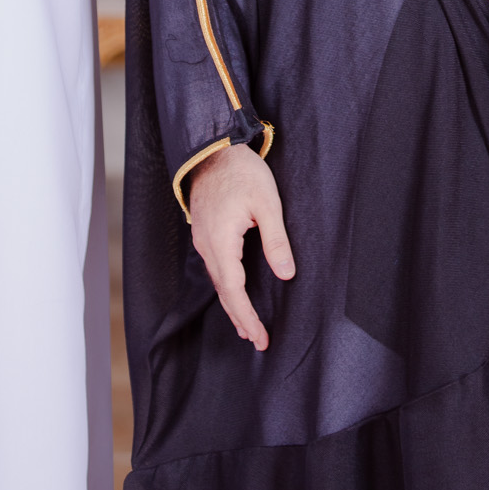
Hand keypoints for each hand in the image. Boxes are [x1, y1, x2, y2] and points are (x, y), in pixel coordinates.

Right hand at [188, 142, 295, 350]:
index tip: (259, 337)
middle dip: (240, 318)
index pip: (233, 291)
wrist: (213, 149)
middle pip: (223, 291)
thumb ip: (276, 239)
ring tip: (247, 326)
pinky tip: (234, 291)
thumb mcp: (268, 203)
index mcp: (221, 242)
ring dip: (232, 304)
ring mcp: (203, 239)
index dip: (247, 316)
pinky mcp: (205, 232)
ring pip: (217, 281)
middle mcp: (207, 245)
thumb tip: (286, 273)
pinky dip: (226, 286)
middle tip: (258, 340)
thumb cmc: (242, 172)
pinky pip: (215, 267)